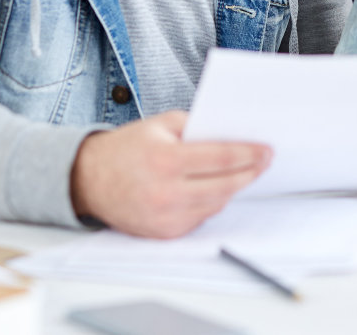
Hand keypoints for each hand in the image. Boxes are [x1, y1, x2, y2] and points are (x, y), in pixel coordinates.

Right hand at [70, 111, 271, 237]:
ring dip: (232, 188)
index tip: (267, 150)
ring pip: (216, 204)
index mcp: (166, 160)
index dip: (249, 154)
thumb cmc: (127, 148)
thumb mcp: (161, 124)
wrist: (89, 179)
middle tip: (264, 162)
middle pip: (225, 185)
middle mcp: (166, 192)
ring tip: (243, 172)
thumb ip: (197, 126)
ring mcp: (165, 217)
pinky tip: (212, 188)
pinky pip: (200, 218)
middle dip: (250, 172)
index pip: (221, 157)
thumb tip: (235, 133)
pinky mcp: (164, 233)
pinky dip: (210, 203)